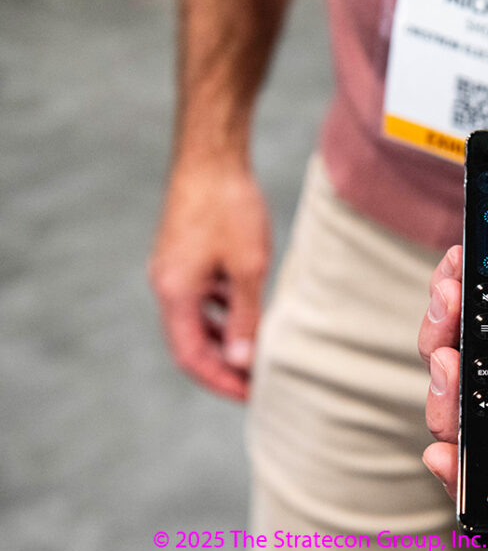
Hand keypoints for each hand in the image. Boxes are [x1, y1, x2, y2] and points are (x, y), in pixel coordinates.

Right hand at [149, 160, 270, 400]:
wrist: (212, 154)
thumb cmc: (230, 207)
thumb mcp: (248, 268)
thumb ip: (244, 318)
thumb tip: (241, 363)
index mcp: (175, 293)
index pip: (191, 357)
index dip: (221, 382)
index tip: (252, 396)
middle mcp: (166, 284)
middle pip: (190, 342)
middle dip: (223, 366)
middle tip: (259, 382)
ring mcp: (173, 268)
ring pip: (196, 319)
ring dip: (224, 339)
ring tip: (258, 353)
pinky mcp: (185, 254)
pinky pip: (201, 296)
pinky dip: (222, 312)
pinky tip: (248, 312)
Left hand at [418, 94, 487, 504]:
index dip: (484, 463)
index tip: (444, 457)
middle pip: (486, 407)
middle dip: (452, 394)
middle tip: (448, 363)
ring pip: (468, 355)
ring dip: (446, 333)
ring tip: (452, 296)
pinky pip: (469, 302)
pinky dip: (454, 289)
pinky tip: (459, 268)